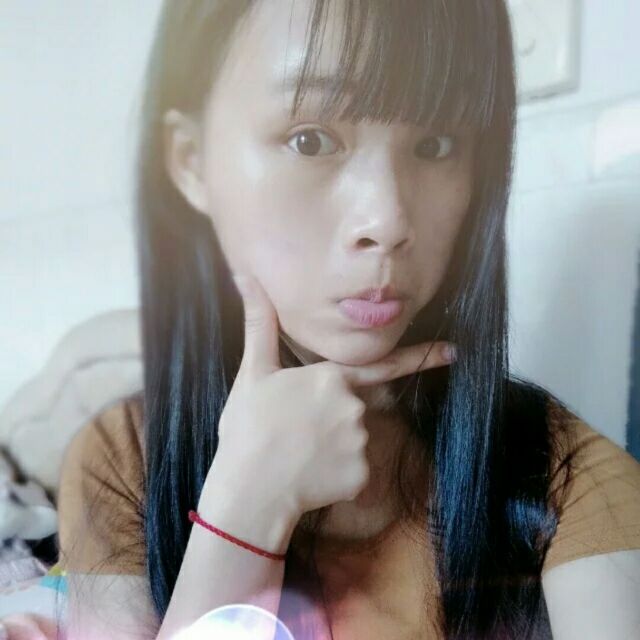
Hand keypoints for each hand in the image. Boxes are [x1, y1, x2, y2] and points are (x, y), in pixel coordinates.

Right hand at [212, 273, 454, 519]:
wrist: (248, 491)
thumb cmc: (248, 427)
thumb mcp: (253, 372)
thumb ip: (260, 324)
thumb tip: (246, 276)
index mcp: (333, 377)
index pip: (382, 364)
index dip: (421, 356)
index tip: (453, 351)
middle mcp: (355, 406)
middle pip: (354, 409)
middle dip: (332, 420)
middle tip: (295, 434)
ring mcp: (361, 442)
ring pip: (353, 442)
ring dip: (331, 449)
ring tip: (296, 455)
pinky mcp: (361, 476)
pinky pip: (353, 472)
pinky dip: (334, 476)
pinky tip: (309, 477)